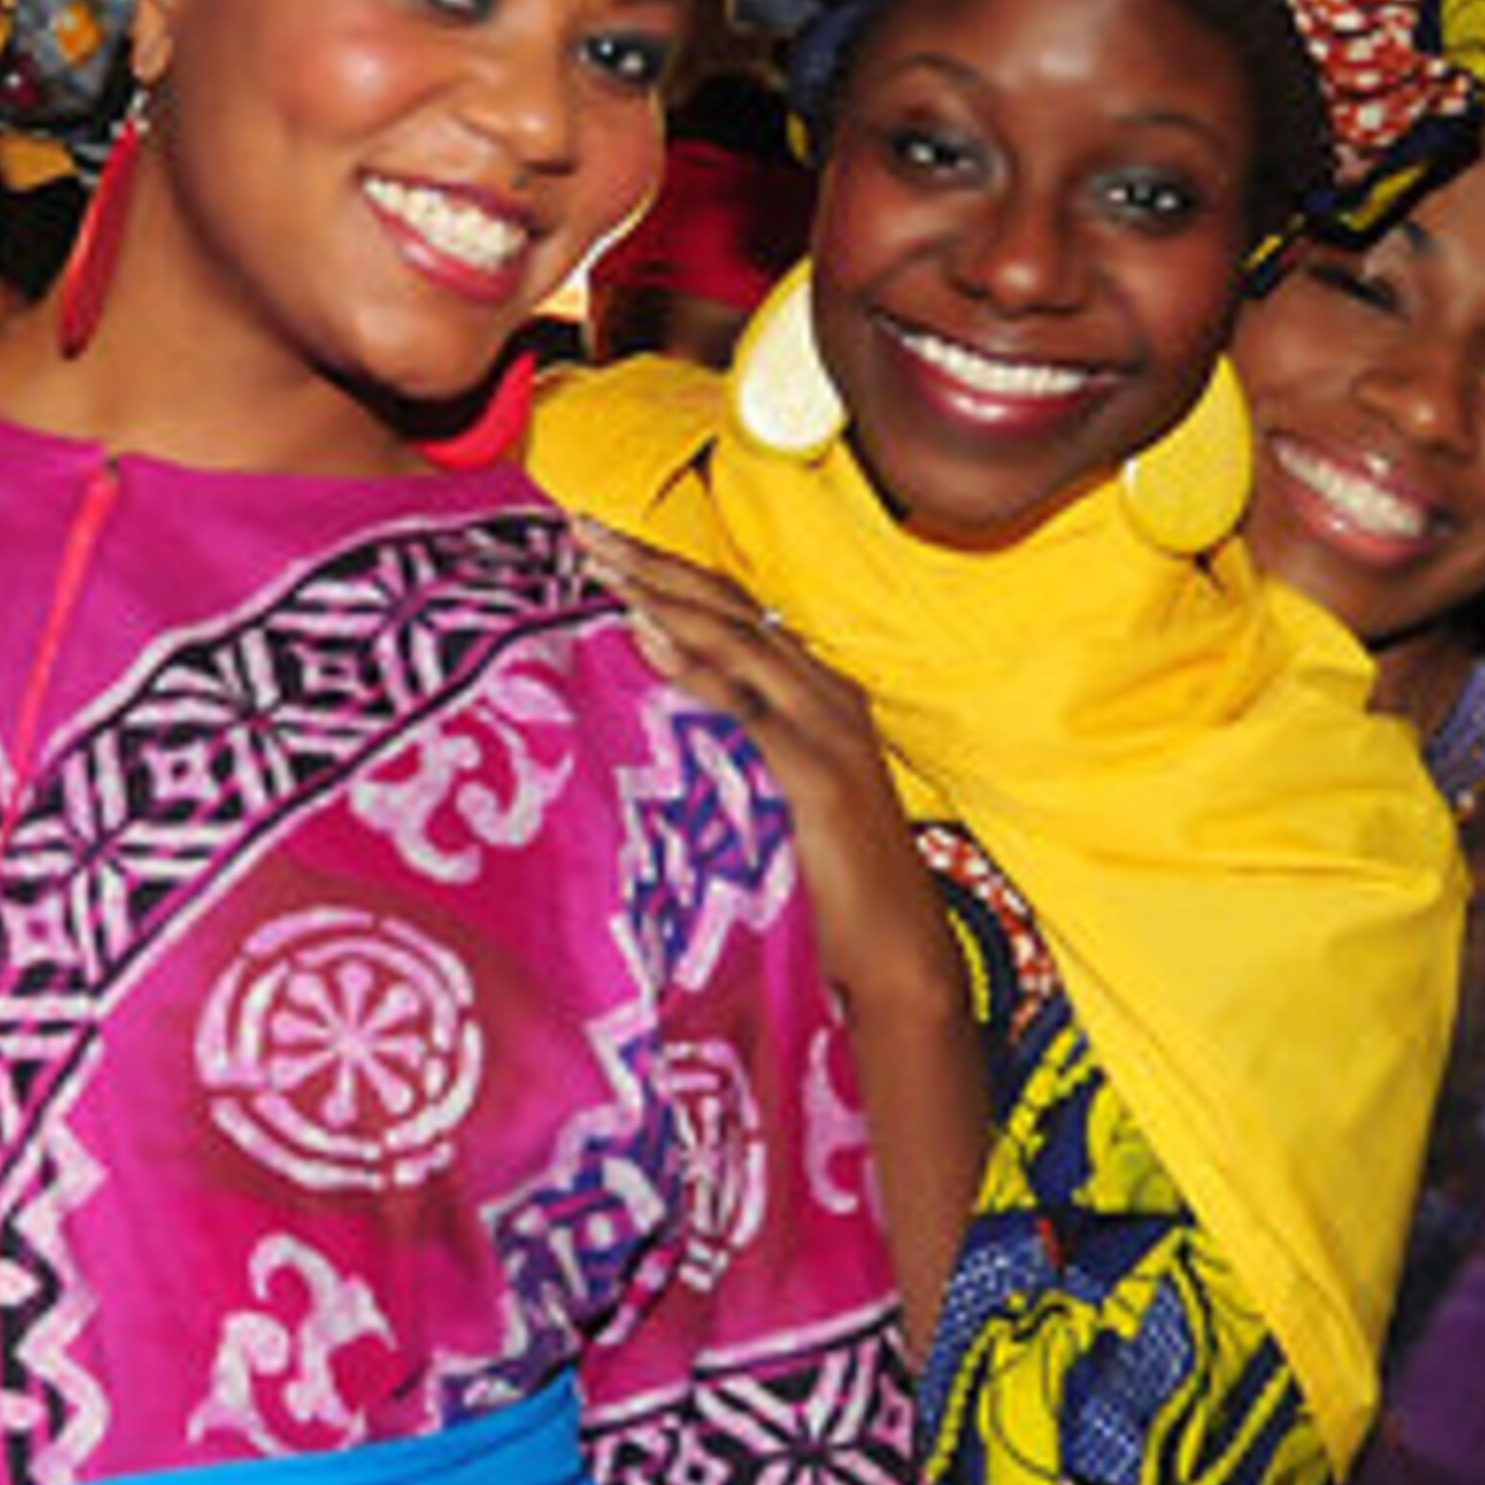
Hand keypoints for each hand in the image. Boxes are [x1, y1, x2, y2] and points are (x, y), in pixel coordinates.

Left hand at [568, 519, 932, 979]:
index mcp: (817, 696)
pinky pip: (748, 707)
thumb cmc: (830, 889)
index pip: (736, 614)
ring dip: (663, 594)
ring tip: (601, 560)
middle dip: (654, 563)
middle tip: (585, 527)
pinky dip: (697, 667)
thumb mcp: (775, 800)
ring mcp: (828, 731)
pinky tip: (648, 637)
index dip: (671, 573)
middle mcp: (827, 696)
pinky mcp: (820, 774)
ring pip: (738, 638)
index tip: (605, 544)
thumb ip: (732, 751)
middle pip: (730, 608)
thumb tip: (656, 716)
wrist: (900, 957)